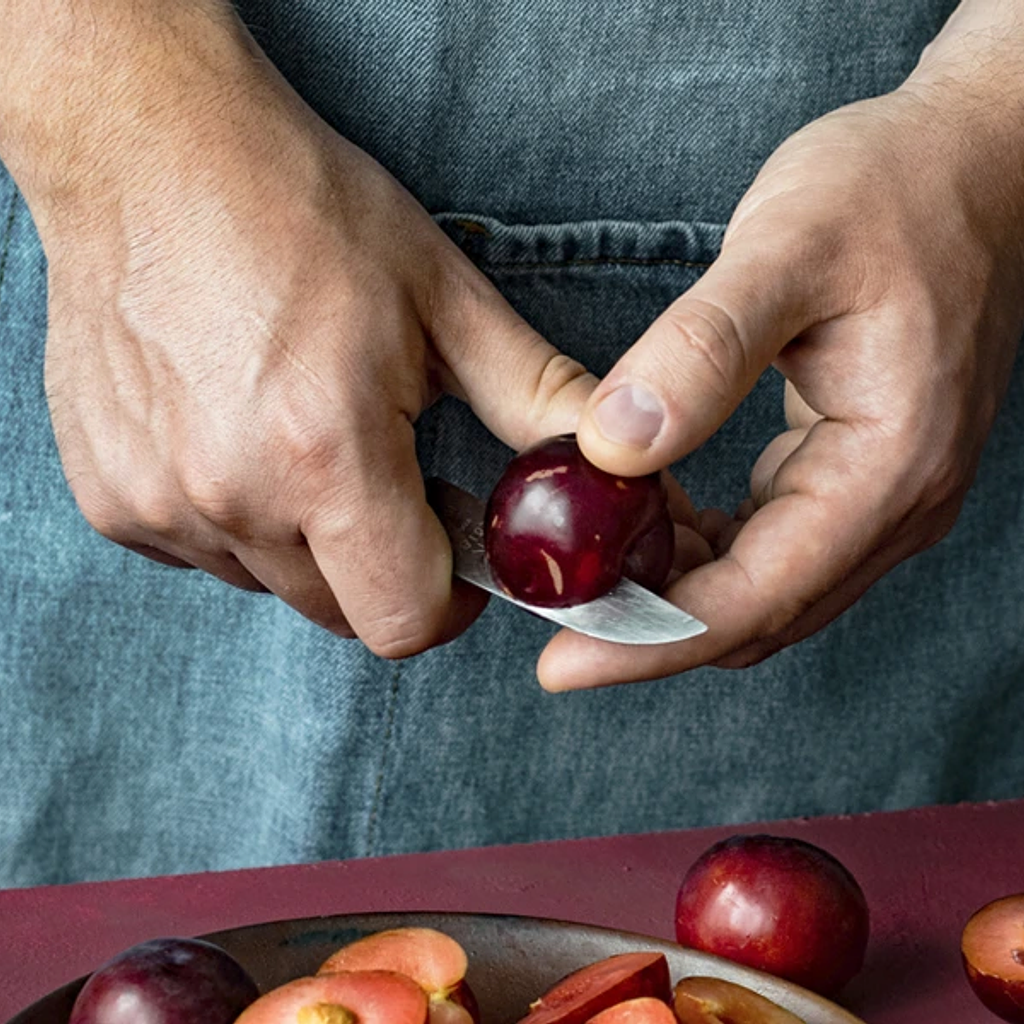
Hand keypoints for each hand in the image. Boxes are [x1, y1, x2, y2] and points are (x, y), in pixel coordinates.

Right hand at [22, 4, 599, 655]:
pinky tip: (240, 435)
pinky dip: (240, 520)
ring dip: (309, 542)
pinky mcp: (109, 499)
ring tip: (307, 437)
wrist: (150, 152)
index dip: (451, 602)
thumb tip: (613, 466)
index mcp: (326, 453)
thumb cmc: (303, 211)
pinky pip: (207, 555)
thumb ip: (537, 401)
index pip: (404, 622)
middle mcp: (230, 495)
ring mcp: (156, 504)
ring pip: (273, 586)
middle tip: (392, 477)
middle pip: (342, 612)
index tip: (460, 552)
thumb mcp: (445, 300)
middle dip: (385, 567)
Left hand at [538, 76, 1023, 687]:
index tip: (560, 663)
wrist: (979, 162)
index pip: (754, 599)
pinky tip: (647, 519)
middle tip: (552, 614)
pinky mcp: (859, 476)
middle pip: (757, 615)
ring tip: (586, 567)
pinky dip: (703, 553)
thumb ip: (700, 352)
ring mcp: (884, 497)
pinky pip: (772, 549)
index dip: (648, 641)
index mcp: (888, 466)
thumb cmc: (895, 189)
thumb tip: (611, 446)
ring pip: (763, 591)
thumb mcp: (788, 248)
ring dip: (673, 593)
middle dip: (649, 631)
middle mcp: (896, 504)